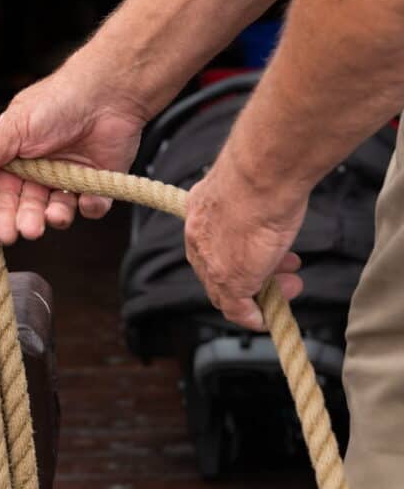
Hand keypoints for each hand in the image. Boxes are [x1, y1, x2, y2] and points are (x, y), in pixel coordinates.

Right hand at [0, 57, 147, 243]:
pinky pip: (92, 206)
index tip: (3, 234)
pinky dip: (90, 206)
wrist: (108, 91)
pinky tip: (88, 197)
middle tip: (29, 230)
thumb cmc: (56, 103)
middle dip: (28, 220)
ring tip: (56, 215)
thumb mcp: (12, 130)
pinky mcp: (98, 181)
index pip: (1, 193)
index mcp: (14, 156)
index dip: (0, 214)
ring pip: (58, 210)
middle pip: (28, 206)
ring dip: (56, 216)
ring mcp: (69, 176)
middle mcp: (39, 169)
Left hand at [184, 152, 306, 330]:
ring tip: (290, 286)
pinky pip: (235, 309)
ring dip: (261, 292)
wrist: (260, 174)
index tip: (264, 253)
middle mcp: (198, 237)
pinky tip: (265, 318)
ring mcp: (213, 261)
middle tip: (284, 274)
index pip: (211, 244)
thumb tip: (267, 201)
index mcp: (199, 211)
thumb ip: (250, 199)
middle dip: (253, 272)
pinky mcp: (229, 280)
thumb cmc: (262, 170)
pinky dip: (251, 317)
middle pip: (220, 267)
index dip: (240, 252)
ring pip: (229, 289)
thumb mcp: (250, 185)